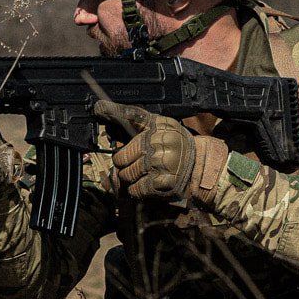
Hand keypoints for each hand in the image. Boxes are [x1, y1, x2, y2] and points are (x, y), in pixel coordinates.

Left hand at [94, 101, 227, 203]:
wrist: (199, 167)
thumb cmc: (175, 145)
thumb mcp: (161, 127)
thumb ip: (134, 120)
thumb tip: (102, 110)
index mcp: (158, 127)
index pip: (132, 116)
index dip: (113, 112)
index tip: (98, 109)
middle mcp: (159, 143)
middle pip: (121, 157)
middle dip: (124, 163)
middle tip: (136, 162)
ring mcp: (160, 164)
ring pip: (125, 175)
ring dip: (130, 177)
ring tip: (144, 173)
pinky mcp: (161, 184)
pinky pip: (134, 190)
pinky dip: (136, 190)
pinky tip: (147, 182)